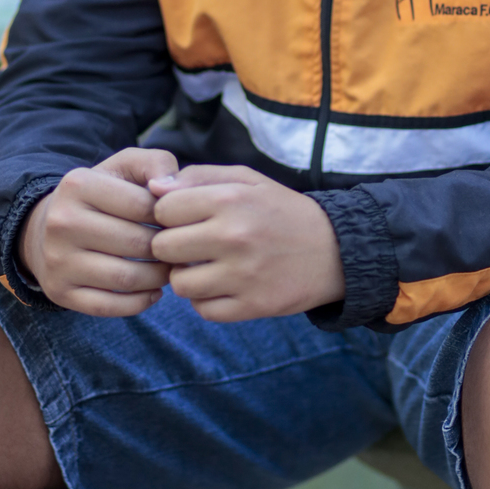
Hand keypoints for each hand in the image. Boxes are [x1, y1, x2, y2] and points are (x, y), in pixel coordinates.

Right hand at [19, 147, 178, 313]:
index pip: (144, 206)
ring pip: (126, 279)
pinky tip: (152, 290)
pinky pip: (109, 306)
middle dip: (167, 249)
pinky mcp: (59, 292)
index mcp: (78, 184)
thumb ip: (157, 164)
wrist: (48, 227)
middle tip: (180, 250)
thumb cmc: (102, 194)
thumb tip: (169, 188)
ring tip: (168, 269)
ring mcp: (57, 260)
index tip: (177, 222)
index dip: (170, 217)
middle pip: (137, 244)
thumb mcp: (126, 167)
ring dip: (158, 278)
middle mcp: (61, 221)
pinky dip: (139, 302)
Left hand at [147, 165, 344, 321]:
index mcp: (229, 200)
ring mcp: (243, 275)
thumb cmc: (281, 211)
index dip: (168, 214)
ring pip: (179, 284)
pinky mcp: (253, 306)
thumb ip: (198, 177)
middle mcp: (234, 237)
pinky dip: (207, 301)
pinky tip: (222, 286)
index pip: (163, 209)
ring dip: (187, 277)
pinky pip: (203, 311)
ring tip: (205, 267)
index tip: (183, 218)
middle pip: (163, 248)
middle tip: (190, 245)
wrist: (336, 250)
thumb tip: (153, 189)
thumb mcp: (246, 180)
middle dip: (171, 246)